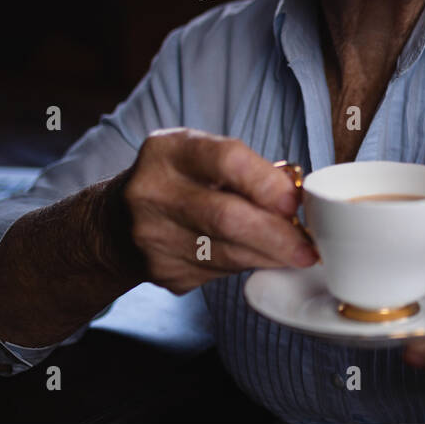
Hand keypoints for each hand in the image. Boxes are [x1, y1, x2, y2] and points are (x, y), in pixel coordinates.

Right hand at [116, 128, 317, 293]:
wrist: (116, 222)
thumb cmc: (179, 180)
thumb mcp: (202, 155)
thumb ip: (248, 169)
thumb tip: (296, 195)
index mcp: (169, 151)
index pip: (226, 160)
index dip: (266, 183)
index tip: (294, 202)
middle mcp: (153, 192)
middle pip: (227, 217)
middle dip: (277, 236)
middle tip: (308, 248)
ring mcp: (152, 236)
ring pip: (227, 253)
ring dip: (269, 256)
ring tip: (294, 253)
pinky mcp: (161, 272)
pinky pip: (218, 273)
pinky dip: (244, 266)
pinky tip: (253, 256)